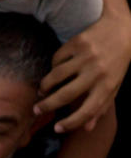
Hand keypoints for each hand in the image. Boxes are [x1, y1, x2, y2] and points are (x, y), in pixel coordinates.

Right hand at [36, 12, 130, 131]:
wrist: (122, 28)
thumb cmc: (117, 61)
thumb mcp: (114, 84)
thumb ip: (101, 106)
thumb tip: (88, 128)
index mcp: (108, 85)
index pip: (87, 111)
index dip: (70, 123)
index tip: (57, 128)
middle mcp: (97, 72)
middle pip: (65, 95)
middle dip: (46, 106)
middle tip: (36, 110)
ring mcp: (87, 57)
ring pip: (56, 76)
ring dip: (45, 86)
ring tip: (42, 91)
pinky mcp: (78, 43)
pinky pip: (57, 59)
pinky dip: (53, 66)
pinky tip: (54, 69)